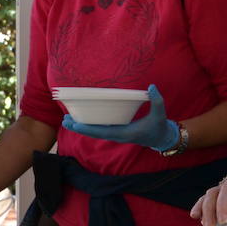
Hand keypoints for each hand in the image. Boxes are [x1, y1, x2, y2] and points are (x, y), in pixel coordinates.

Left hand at [61, 84, 179, 150]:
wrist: (161, 138)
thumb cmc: (159, 126)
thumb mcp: (160, 113)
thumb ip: (157, 100)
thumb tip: (151, 87)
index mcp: (125, 133)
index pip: (103, 132)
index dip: (89, 129)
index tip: (76, 125)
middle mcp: (117, 135)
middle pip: (94, 134)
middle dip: (79, 127)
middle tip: (65, 120)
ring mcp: (115, 134)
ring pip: (95, 132)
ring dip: (81, 126)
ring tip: (67, 120)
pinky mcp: (116, 132)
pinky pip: (99, 129)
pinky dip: (89, 125)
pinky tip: (80, 119)